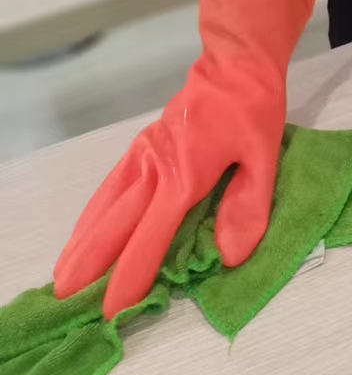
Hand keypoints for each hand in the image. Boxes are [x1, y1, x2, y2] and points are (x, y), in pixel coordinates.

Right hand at [54, 54, 283, 317]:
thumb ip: (248, 207)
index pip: (150, 236)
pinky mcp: (140, 148)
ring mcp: (142, 155)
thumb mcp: (265, 157)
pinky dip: (91, 216)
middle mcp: (155, 167)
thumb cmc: (253, 111)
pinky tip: (83, 236)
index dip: (130, 276)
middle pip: (114, 225)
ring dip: (82, 244)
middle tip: (67, 304)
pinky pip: (109, 188)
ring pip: (104, 206)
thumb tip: (230, 256)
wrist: (235, 63)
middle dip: (90, 267)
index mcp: (185, 175)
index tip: (113, 310)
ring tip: (63, 280)